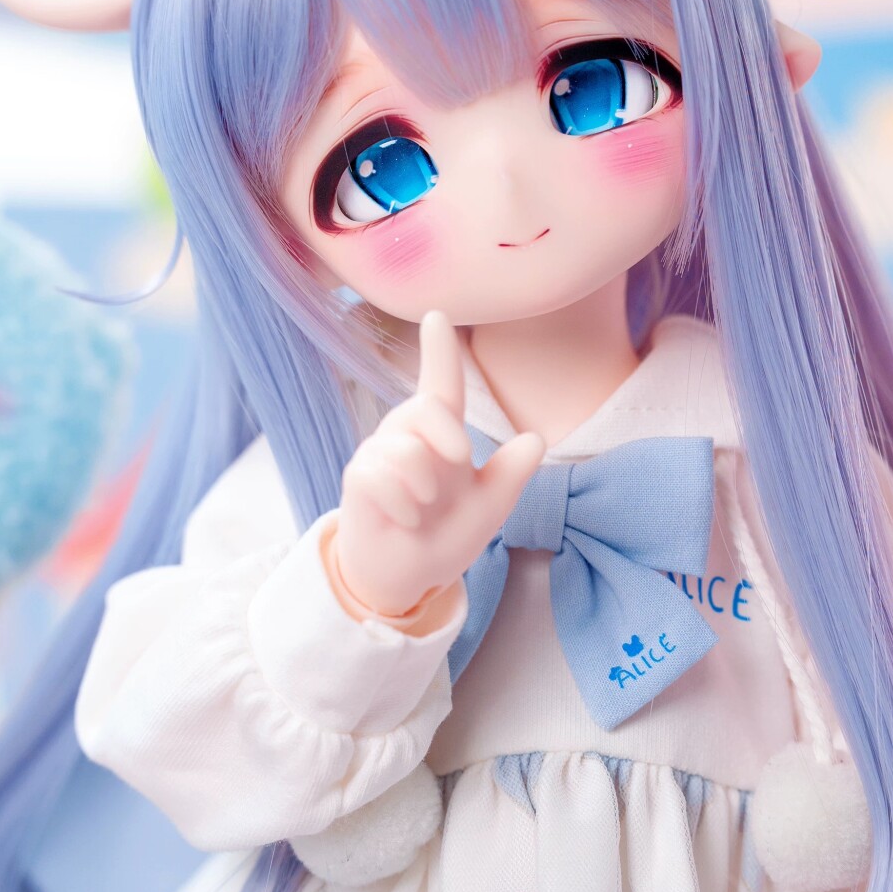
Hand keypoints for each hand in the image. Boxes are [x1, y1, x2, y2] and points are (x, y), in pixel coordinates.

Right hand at [334, 310, 544, 615]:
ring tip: (422, 510)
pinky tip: (404, 520)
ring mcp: (378, 454)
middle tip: (456, 469)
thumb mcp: (487, 508)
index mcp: (440, 435)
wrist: (407, 576)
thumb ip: (509, 475)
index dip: (439, 351)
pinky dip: (404, 507)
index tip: (436, 315)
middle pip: (426, 408)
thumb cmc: (444, 535)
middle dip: (448, 438)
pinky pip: (382, 478)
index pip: (441, 385)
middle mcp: (406, 434)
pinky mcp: (357, 477)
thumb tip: (535, 440)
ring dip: (425, 491)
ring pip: (406, 451)